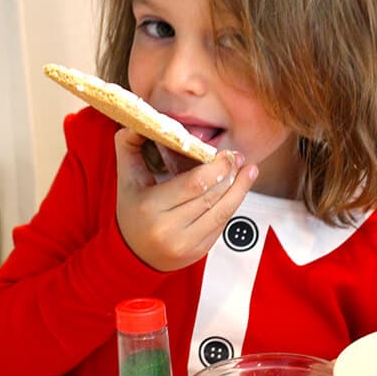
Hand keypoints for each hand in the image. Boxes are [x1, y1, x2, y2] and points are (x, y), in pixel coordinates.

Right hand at [114, 128, 258, 271]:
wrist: (133, 255)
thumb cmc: (132, 210)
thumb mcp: (126, 179)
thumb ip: (129, 147)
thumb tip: (143, 120)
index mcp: (150, 207)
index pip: (193, 184)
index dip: (216, 167)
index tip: (226, 153)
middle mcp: (169, 229)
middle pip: (211, 197)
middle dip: (230, 174)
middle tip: (238, 157)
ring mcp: (186, 244)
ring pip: (222, 212)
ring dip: (240, 189)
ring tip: (250, 170)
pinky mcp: (199, 252)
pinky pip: (222, 224)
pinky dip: (232, 204)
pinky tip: (239, 189)